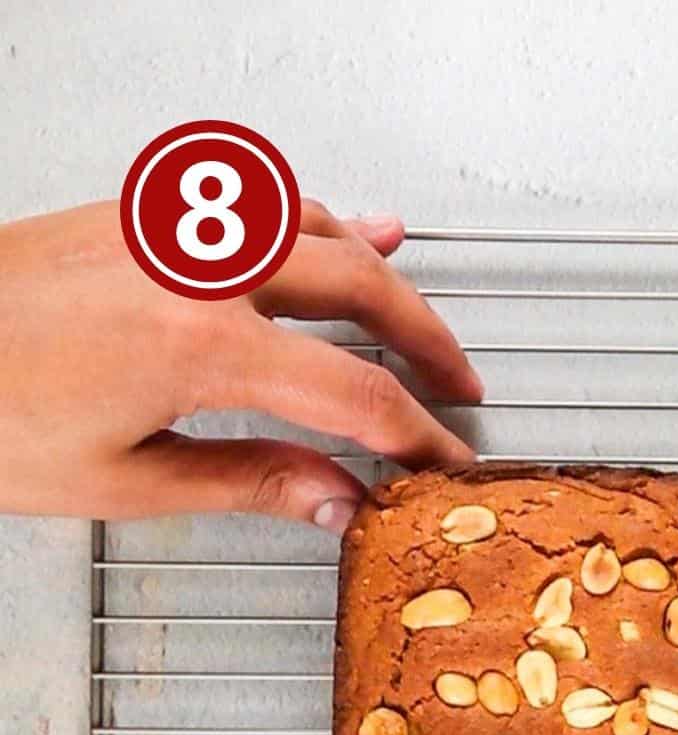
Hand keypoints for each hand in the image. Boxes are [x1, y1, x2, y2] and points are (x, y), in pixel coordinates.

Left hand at [0, 198, 480, 529]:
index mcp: (201, 344)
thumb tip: (334, 502)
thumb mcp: (128, 481)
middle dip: (425, 343)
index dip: (415, 434)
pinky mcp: (148, 210)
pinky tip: (349, 227)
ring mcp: (173, 224)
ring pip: (319, 227)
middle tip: (457, 389)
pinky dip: (320, 221)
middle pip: (361, 288)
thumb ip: (250, 483)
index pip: (355, 394)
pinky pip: (263, 198)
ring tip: (419, 322)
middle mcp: (197, 266)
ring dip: (381, 275)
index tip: (441, 462)